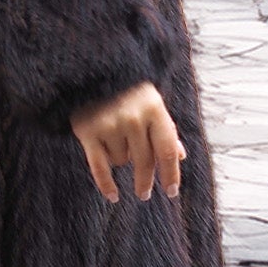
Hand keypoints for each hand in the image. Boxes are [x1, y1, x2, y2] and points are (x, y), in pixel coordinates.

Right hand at [70, 81, 185, 204]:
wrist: (90, 70)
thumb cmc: (126, 91)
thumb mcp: (151, 104)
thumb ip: (165, 129)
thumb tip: (180, 156)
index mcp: (154, 109)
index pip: (167, 150)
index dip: (171, 174)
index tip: (171, 192)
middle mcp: (133, 118)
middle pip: (144, 161)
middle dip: (145, 181)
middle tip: (144, 194)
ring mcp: (110, 124)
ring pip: (121, 161)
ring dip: (119, 158)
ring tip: (112, 139)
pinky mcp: (88, 131)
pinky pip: (100, 167)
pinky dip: (106, 184)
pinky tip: (113, 196)